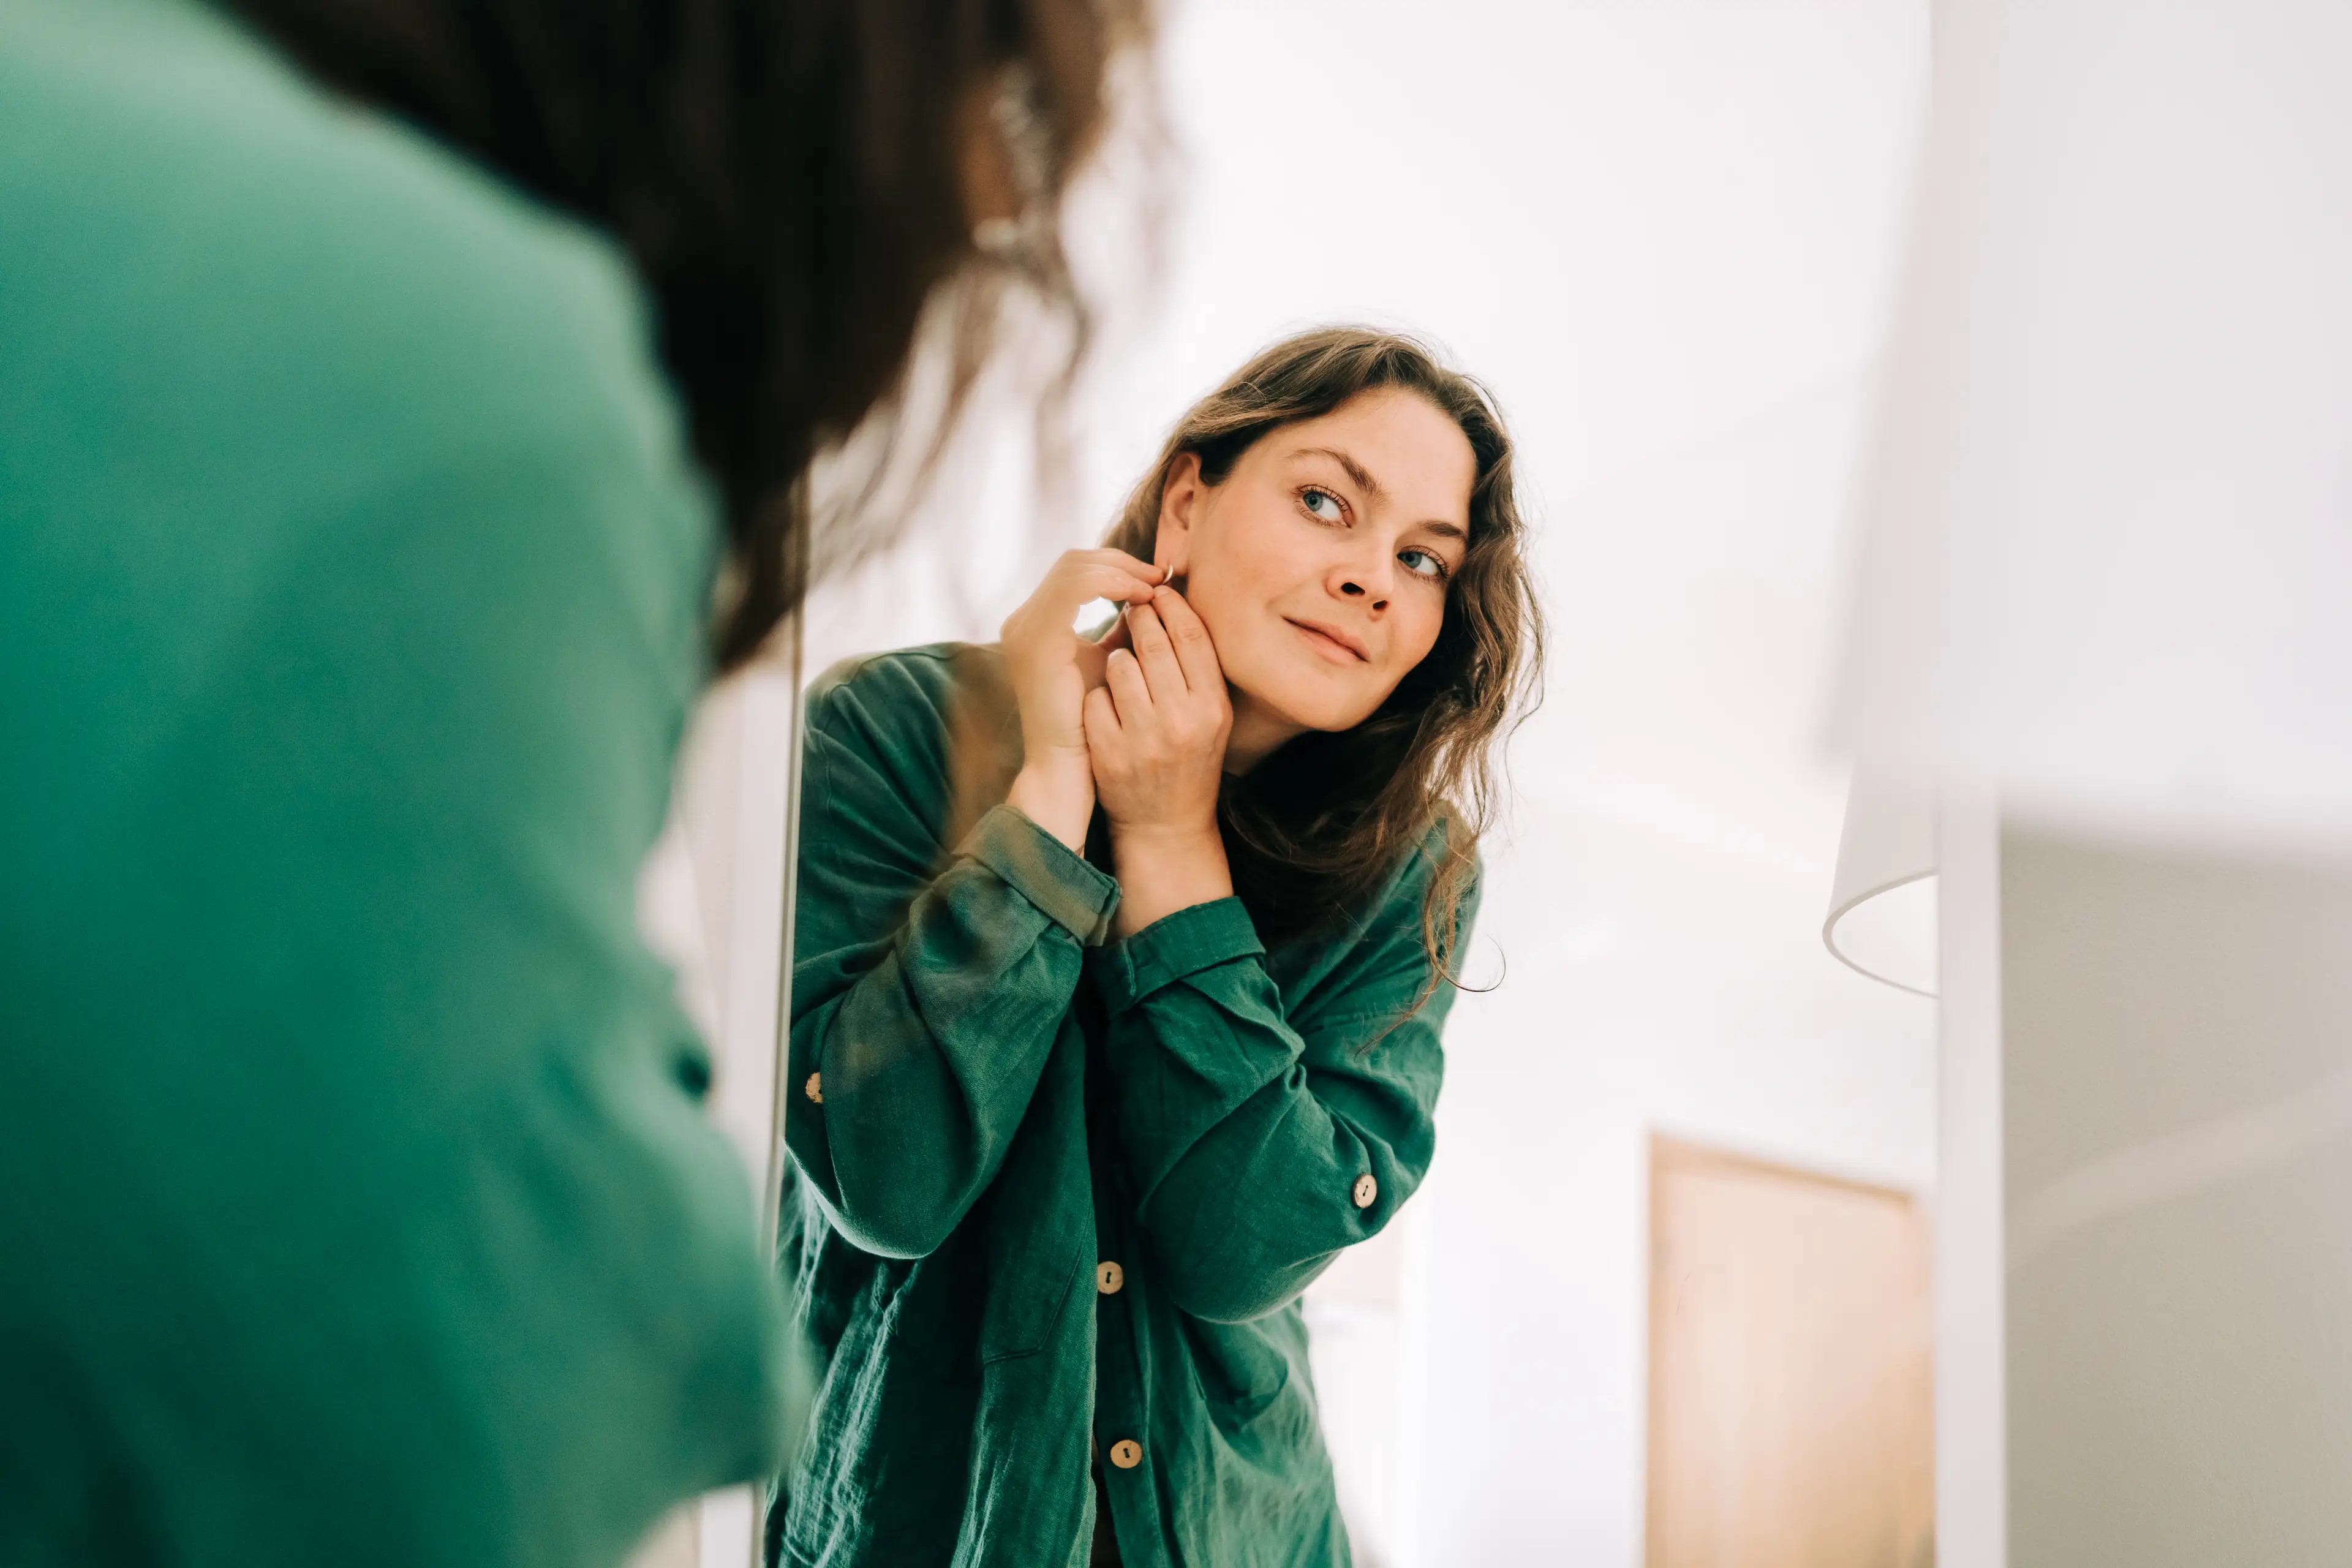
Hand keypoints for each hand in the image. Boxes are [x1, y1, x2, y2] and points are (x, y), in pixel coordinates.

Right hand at [999, 548, 1161, 847]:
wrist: (1068, 769)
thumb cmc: (1094, 726)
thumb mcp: (1110, 666)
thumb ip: (1122, 631)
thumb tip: (1154, 595)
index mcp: (1035, 625)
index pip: (1074, 572)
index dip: (1116, 566)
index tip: (1156, 578)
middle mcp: (1022, 621)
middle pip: (1073, 562)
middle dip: (1121, 563)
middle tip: (1160, 575)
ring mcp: (1025, 629)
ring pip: (1075, 568)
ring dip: (1121, 571)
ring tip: (1155, 587)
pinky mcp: (1037, 640)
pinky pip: (1076, 589)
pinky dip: (1112, 585)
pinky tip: (1141, 599)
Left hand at [1084, 587, 1236, 932]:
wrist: (1167, 825)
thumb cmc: (1190, 758)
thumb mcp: (1210, 715)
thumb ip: (1197, 666)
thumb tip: (1171, 601)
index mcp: (1213, 707)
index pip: (1191, 636)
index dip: (1172, 606)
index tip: (1157, 592)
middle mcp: (1182, 722)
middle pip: (1154, 644)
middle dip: (1139, 619)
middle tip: (1131, 610)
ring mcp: (1143, 740)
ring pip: (1120, 667)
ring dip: (1116, 657)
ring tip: (1121, 662)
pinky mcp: (1109, 754)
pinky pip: (1095, 699)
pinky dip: (1097, 694)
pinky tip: (1105, 702)